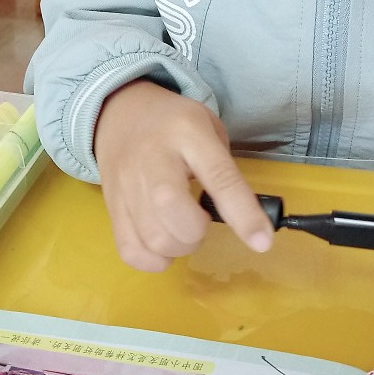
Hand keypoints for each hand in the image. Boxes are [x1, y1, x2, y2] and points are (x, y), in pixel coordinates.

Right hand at [93, 80, 273, 270]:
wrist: (119, 114)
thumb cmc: (174, 125)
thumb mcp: (208, 129)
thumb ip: (224, 170)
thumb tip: (243, 221)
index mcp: (187, 132)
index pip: (219, 176)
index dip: (243, 213)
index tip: (262, 242)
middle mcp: (152, 158)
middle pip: (175, 211)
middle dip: (197, 231)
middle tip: (199, 220)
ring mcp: (126, 184)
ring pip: (154, 239)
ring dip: (179, 248)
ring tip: (182, 231)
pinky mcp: (111, 207)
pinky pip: (132, 251)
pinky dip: (154, 260)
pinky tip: (162, 244)